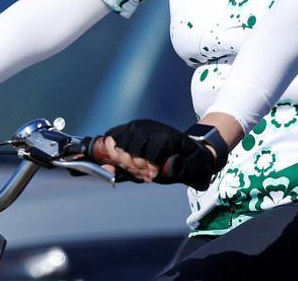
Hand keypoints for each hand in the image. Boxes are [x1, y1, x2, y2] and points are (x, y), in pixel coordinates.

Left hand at [101, 119, 216, 189]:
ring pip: (135, 148)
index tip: (127, 167)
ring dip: (142, 165)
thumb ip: (122, 170)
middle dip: (130, 165)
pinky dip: (155, 164)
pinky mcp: (168, 135)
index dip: (116, 157)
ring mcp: (154, 129)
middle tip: (143, 172)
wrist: (193, 162)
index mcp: (130, 132)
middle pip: (121, 146)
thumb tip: (104, 169)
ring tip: (152, 171)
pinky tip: (160, 168)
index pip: (111, 139)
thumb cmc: (165, 164)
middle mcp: (140, 126)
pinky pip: (153, 152)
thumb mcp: (140, 170)